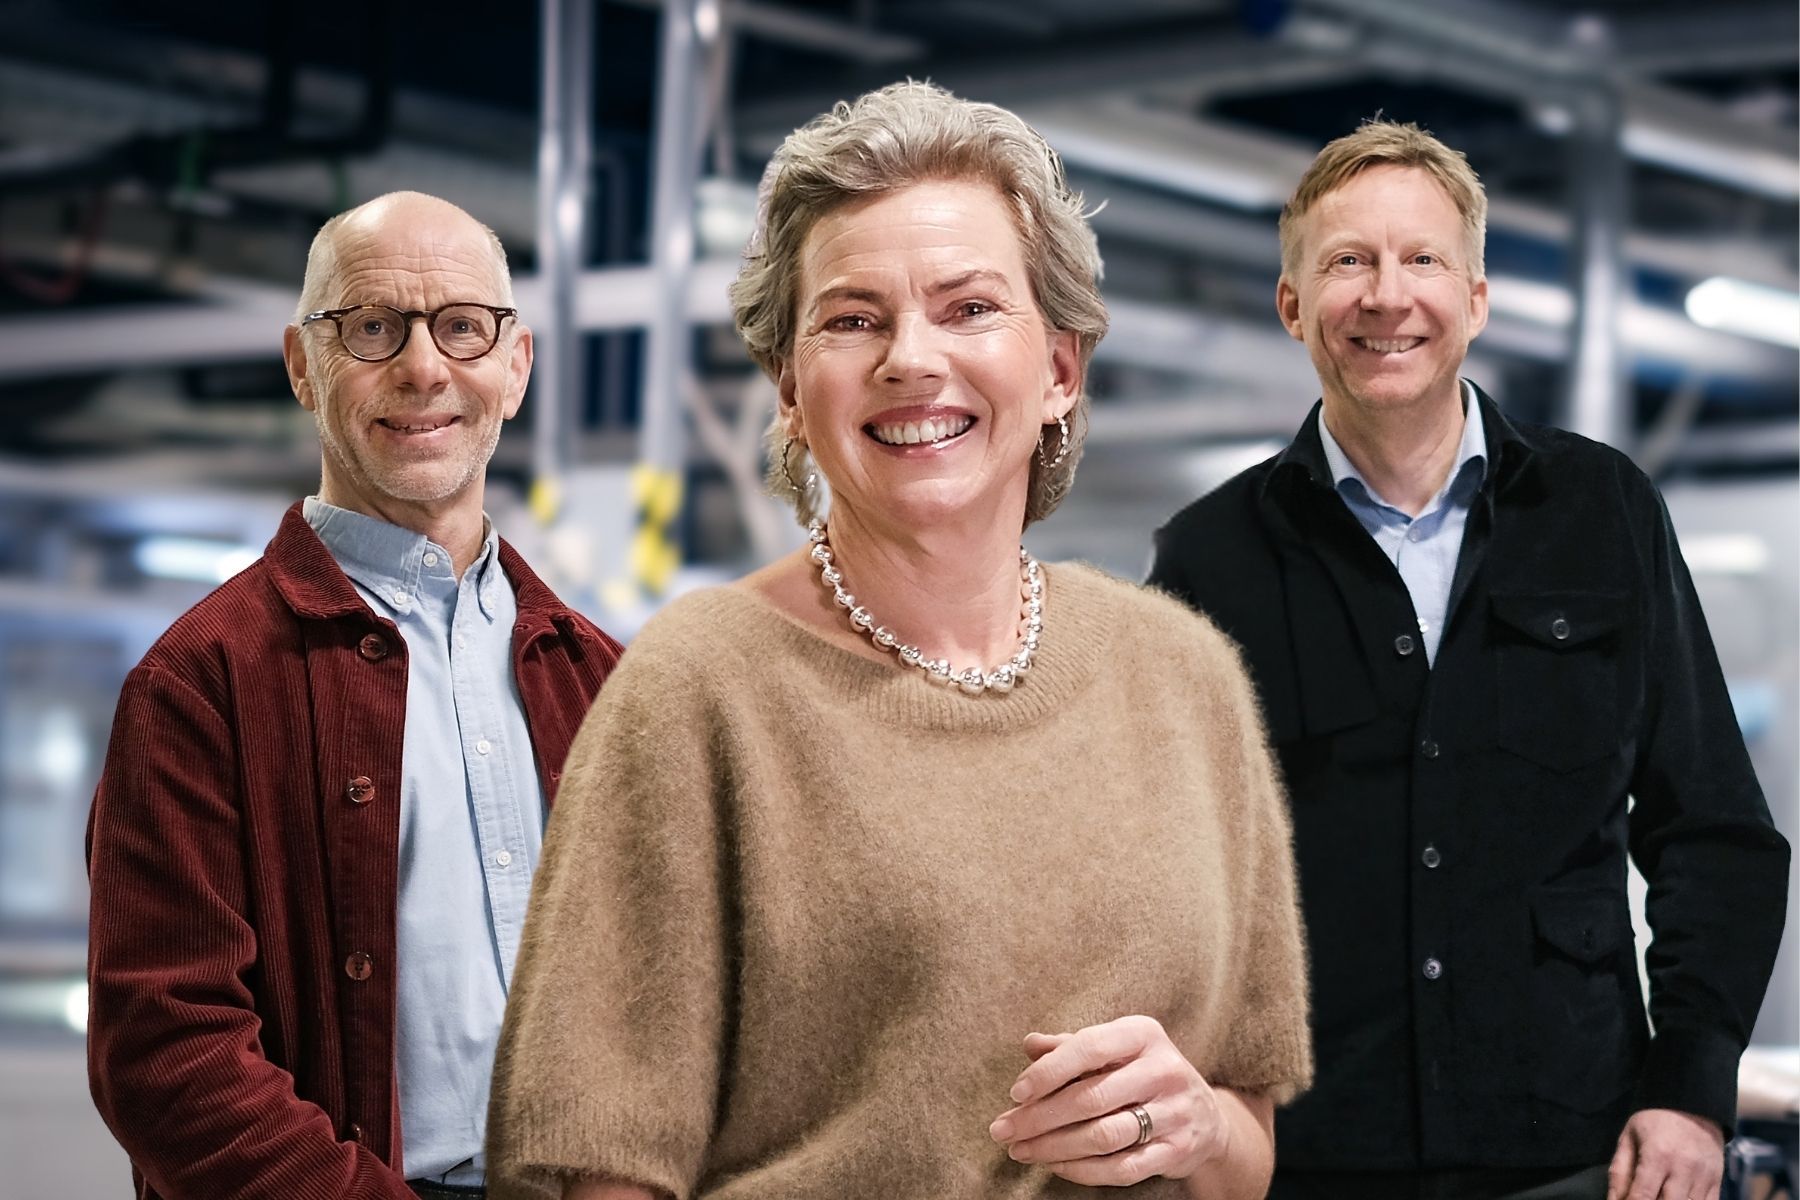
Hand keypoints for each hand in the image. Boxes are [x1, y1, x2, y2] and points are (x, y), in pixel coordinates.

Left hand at [987, 1014, 1226, 1186]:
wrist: (1206, 1115)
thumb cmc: (1143, 1073)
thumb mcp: (1115, 1048)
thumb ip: (1072, 1046)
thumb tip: (1030, 1044)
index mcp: (1143, 1034)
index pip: (1089, 1048)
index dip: (1049, 1070)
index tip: (1015, 1092)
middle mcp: (1164, 1069)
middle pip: (1091, 1098)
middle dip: (1039, 1117)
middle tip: (1003, 1129)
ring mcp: (1174, 1112)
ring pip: (1104, 1136)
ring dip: (1054, 1147)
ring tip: (1020, 1150)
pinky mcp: (1177, 1151)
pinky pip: (1122, 1167)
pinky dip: (1083, 1171)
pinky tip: (1055, 1166)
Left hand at [1606, 1108, 1725, 1199]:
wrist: (1693, 1105)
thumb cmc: (1653, 1122)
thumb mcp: (1629, 1138)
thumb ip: (1619, 1172)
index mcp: (1657, 1156)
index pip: (1642, 1196)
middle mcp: (1684, 1169)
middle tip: (1642, 1198)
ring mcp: (1703, 1178)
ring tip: (1658, 1196)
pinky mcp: (1717, 1183)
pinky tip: (1676, 1199)